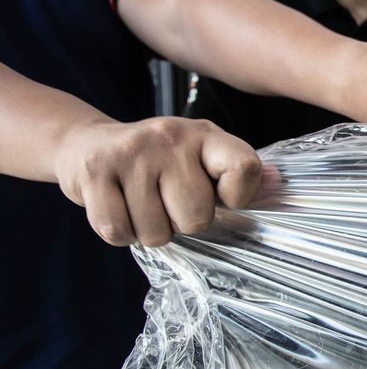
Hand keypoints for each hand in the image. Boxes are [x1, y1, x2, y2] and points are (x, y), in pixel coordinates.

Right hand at [54, 117, 261, 246]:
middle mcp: (171, 136)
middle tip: (167, 203)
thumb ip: (238, 175)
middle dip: (182, 223)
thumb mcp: (202, 160)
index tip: (221, 197)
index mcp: (207, 135)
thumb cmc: (160, 165)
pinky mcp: (95, 172)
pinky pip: (118, 231)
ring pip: (156, 233)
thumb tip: (277, 184)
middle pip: (197, 218)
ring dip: (148, 230)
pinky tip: (119, 208)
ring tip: (140, 204)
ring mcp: (131, 153)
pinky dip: (121, 232)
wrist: (88, 147)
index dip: (238, 197)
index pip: (245, 169)